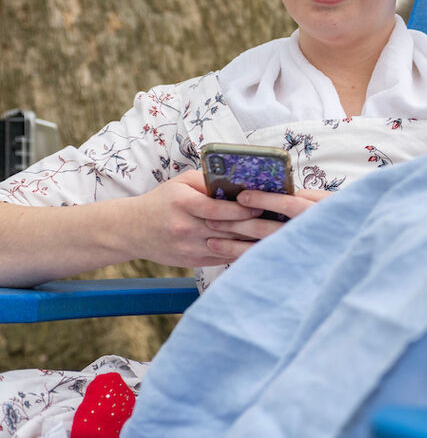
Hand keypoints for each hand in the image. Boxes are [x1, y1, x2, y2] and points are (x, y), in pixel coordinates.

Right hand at [125, 172, 326, 267]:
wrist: (131, 230)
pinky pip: (222, 258)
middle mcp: (184, 228)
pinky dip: (242, 253)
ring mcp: (188, 248)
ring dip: (253, 241)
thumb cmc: (162, 201)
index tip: (262, 203)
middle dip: (256, 226)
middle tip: (282, 221)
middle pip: (227, 229)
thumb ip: (209, 180)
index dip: (242, 208)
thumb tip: (242, 179)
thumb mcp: (180, 183)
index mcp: (182, 204)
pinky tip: (261, 247)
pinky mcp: (192, 262)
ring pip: (228, 246)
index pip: (217, 209)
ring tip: (278, 234)